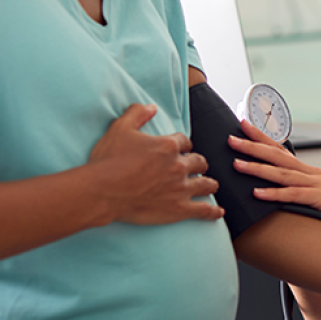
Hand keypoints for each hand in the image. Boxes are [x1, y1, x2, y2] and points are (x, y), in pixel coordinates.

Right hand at [89, 103, 222, 224]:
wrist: (102, 191)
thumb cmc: (108, 160)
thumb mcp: (119, 128)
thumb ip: (137, 113)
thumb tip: (152, 107)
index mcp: (168, 146)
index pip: (185, 142)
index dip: (184, 145)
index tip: (182, 149)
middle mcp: (178, 166)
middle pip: (199, 162)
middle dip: (198, 164)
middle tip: (196, 167)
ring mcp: (181, 189)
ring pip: (206, 184)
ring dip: (209, 183)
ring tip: (210, 185)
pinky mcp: (179, 209)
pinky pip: (204, 210)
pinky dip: (213, 211)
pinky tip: (219, 212)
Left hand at [229, 120, 320, 255]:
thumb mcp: (312, 203)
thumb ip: (293, 196)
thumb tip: (267, 194)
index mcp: (310, 174)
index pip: (282, 150)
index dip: (262, 137)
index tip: (242, 126)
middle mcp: (315, 175)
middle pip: (279, 156)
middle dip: (253, 146)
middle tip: (231, 139)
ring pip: (283, 174)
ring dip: (258, 168)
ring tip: (237, 164)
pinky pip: (295, 196)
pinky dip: (275, 194)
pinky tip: (258, 193)